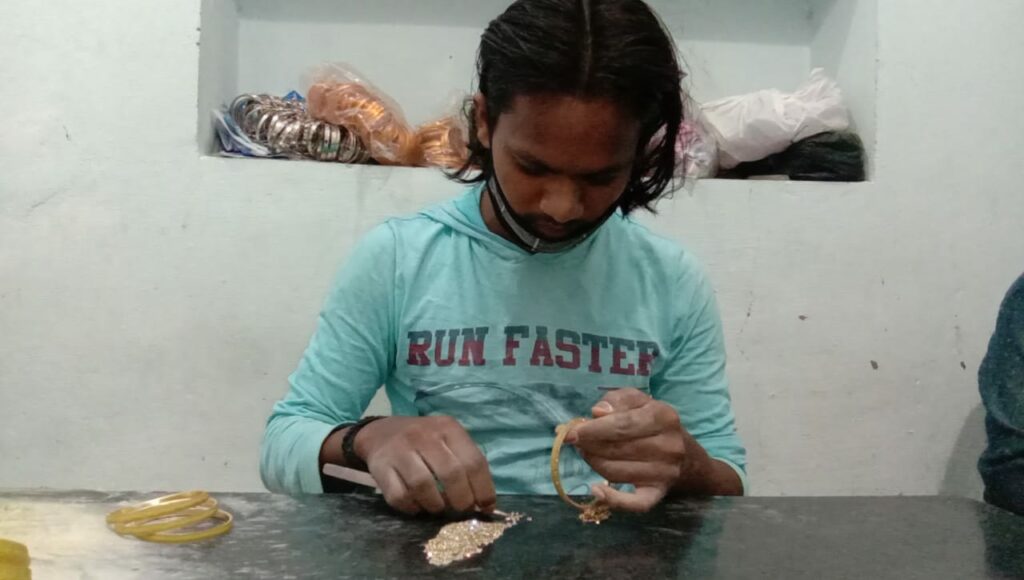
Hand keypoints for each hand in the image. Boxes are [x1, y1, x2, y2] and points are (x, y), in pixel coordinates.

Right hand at [354, 416, 496, 515]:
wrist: (381, 432)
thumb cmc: (424, 440)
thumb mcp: (448, 439)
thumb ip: (467, 464)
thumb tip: (485, 503)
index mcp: (447, 428)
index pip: (474, 461)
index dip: (483, 489)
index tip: (486, 507)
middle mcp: (424, 436)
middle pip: (451, 474)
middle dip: (462, 500)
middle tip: (462, 509)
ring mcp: (400, 450)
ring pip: (423, 485)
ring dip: (436, 505)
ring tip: (439, 508)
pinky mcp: (381, 466)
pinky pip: (399, 496)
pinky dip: (412, 507)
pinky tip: (417, 506)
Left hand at [566, 388, 696, 512]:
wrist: (685, 455)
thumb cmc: (652, 421)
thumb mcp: (638, 401)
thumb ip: (617, 400)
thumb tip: (597, 412)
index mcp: (663, 416)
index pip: (621, 425)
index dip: (592, 429)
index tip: (569, 432)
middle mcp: (668, 446)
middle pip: (615, 448)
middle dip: (589, 445)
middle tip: (576, 442)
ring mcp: (665, 472)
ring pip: (615, 472)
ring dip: (593, 462)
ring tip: (587, 453)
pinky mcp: (658, 493)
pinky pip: (635, 503)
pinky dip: (614, 500)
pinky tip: (596, 490)